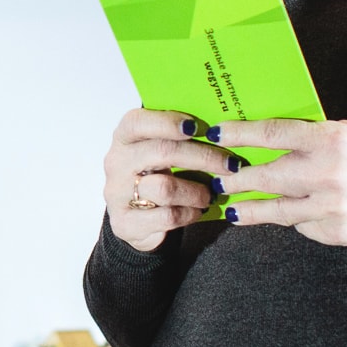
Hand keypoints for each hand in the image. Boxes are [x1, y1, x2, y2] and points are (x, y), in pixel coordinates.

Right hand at [103, 109, 240, 252]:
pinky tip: (197, 211)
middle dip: (203, 157)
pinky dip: (190, 213)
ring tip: (210, 195)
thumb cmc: (152, 176)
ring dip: (196, 191)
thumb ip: (178, 138)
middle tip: (229, 164)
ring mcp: (118, 195)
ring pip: (165, 188)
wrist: (134, 220)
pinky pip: (168, 216)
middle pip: (162, 152)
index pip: (137, 122)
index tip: (196, 126)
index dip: (167, 122)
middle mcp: (117, 163)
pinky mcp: (127, 223)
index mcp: (124, 138)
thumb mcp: (158, 152)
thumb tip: (218, 128)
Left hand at [213, 118, 346, 245]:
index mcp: (330, 139)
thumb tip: (269, 144)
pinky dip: (293, 220)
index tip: (218, 134)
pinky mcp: (336, 231)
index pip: (272, 134)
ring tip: (232, 209)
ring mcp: (330, 207)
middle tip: (218, 180)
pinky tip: (283, 217)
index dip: (240, 134)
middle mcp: (326, 173)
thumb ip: (311, 138)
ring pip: (277, 210)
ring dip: (250, 209)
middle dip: (236, 179)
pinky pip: (303, 226)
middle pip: (266, 176)